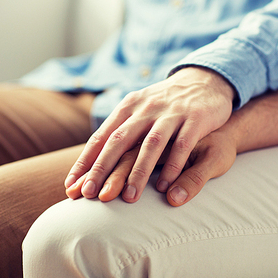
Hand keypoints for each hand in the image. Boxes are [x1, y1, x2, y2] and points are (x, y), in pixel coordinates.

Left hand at [65, 66, 234, 202]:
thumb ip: (121, 130)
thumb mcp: (140, 109)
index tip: (71, 185)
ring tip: (128, 198)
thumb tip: (92, 160)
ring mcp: (171, 113)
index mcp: (129, 107)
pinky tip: (165, 186)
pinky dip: (173, 165)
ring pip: (150, 144)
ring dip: (138, 172)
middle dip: (103, 168)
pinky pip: (182, 144)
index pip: (101, 136)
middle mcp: (146, 108)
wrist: (205, 80)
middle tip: (90, 194)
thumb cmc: (167, 104)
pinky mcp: (195, 118)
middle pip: (120, 140)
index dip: (85, 162)